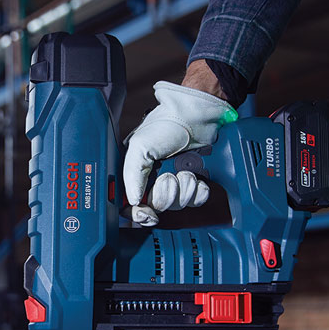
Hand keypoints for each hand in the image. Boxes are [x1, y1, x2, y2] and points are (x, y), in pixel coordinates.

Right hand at [123, 80, 235, 226]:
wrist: (197, 117)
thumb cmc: (166, 125)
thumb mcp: (139, 147)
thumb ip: (131, 175)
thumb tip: (132, 200)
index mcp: (135, 174)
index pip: (130, 204)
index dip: (138, 212)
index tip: (147, 213)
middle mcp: (153, 181)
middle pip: (156, 207)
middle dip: (165, 194)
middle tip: (168, 177)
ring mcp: (175, 183)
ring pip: (177, 205)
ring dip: (183, 189)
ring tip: (184, 171)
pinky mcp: (194, 184)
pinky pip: (196, 201)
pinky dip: (198, 191)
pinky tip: (197, 177)